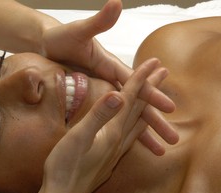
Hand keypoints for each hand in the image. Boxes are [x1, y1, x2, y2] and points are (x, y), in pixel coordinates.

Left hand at [41, 0, 177, 154]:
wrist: (47, 47)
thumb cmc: (62, 37)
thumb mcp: (79, 30)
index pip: (134, 83)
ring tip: (158, 151)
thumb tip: (117, 4)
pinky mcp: (94, 102)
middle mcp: (111, 82)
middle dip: (155, 122)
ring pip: (127, 117)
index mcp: (110, 66)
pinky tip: (130, 147)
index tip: (169, 108)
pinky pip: (111, 120)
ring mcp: (103, 94)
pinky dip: (122, 133)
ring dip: (143, 133)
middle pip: (137, 105)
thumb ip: (98, 22)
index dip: (150, 94)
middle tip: (173, 140)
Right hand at [43, 58, 169, 192]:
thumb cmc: (64, 167)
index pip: (129, 98)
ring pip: (138, 125)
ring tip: (158, 100)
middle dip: (151, 89)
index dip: (141, 79)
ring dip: (148, 108)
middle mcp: (118, 140)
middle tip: (164, 72)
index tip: (154, 61)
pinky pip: (130, 138)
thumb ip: (98, 116)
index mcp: (112, 131)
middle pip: (139, 110)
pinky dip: (138, 127)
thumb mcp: (78, 137)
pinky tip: (137, 130)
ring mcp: (114, 152)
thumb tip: (118, 95)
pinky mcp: (108, 160)